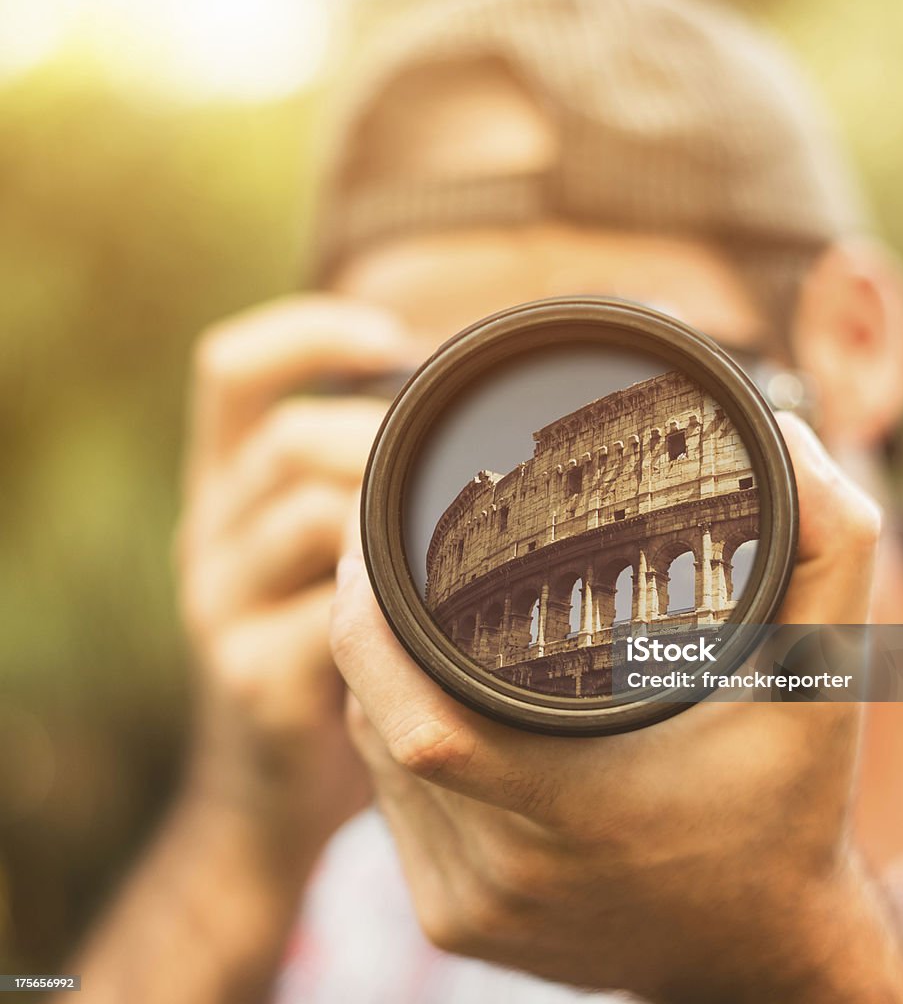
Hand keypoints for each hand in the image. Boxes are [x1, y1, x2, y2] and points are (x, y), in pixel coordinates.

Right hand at [177, 294, 419, 873]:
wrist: (267, 791)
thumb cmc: (323, 651)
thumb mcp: (324, 559)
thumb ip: (363, 491)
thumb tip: (471, 423)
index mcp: (226, 488)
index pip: (230, 370)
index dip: (307, 334)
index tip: (394, 342)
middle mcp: (208, 533)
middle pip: (288, 440)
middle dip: (383, 445)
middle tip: (457, 474)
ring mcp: (218, 606)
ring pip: (309, 517)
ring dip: (393, 526)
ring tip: (452, 554)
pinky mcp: (247, 678)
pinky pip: (327, 621)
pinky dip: (388, 614)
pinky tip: (426, 632)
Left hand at [329, 417, 902, 1000]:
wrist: (760, 950)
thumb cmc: (785, 814)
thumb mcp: (826, 679)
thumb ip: (828, 551)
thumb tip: (784, 434)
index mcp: (574, 811)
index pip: (418, 722)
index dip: (367, 626)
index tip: (374, 538)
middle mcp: (502, 875)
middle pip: (379, 724)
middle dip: (367, 628)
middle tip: (387, 549)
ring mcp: (467, 907)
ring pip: (374, 762)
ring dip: (379, 679)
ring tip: (406, 609)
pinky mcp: (453, 920)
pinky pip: (388, 803)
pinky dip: (392, 735)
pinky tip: (422, 692)